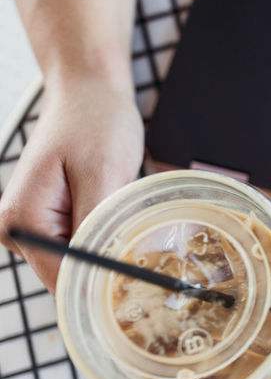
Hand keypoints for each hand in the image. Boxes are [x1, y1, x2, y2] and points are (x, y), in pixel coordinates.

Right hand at [0, 75, 142, 290]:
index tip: (142, 285)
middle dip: (106, 266)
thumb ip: (96, 227)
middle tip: (144, 249)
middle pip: (69, 275)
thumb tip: (99, 273)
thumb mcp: (104, 174)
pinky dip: (104, 236)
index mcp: (22, 219)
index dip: (101, 284)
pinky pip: (81, 244)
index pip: (61, 279)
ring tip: (127, 219)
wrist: (88, 93)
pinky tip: (116, 215)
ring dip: (107, 249)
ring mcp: (31, 226)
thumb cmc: (96, 123)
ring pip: (78, 262)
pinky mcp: (49, 220)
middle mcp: (17, 228)